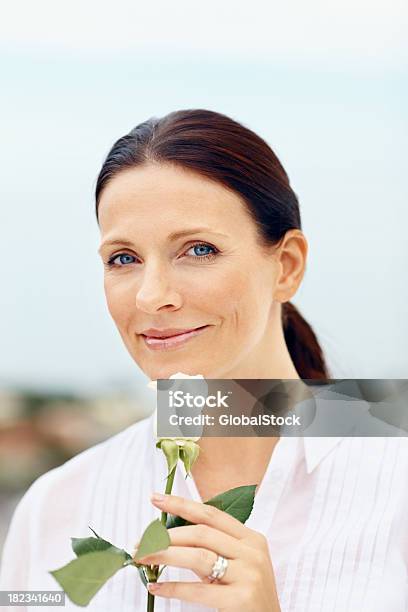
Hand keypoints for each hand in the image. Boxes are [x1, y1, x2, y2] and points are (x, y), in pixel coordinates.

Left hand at [137, 492, 280, 611]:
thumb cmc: (250, 598)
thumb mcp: (238, 566)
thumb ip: (214, 549)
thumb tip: (172, 536)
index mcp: (252, 539)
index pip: (211, 514)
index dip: (181, 504)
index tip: (156, 499)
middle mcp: (252, 553)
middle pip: (201, 533)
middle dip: (166, 535)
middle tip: (141, 541)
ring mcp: (249, 575)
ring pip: (198, 556)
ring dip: (166, 555)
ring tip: (143, 558)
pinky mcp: (241, 599)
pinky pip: (198, 589)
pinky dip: (174, 587)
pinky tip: (157, 587)